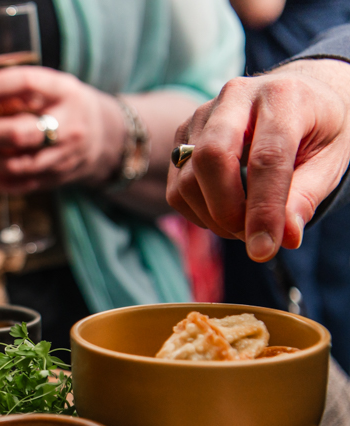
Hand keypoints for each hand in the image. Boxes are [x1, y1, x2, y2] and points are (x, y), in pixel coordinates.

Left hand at [0, 67, 124, 194]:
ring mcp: (62, 156)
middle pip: (19, 133)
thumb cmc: (57, 105)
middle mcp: (67, 124)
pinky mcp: (54, 179)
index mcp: (62, 91)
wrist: (103, 137)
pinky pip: (17, 185)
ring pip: (15, 165)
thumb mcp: (35, 87)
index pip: (26, 84)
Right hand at [166, 59, 349, 261]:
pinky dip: (198, 212)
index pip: (266, 158)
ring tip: (245, 225)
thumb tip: (284, 238)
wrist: (298, 95)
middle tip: (250, 237)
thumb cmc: (318, 129)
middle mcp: (236, 97)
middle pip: (211, 157)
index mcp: (283, 96)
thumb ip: (307, 196)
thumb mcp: (331, 159)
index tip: (264, 250)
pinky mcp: (182, 137)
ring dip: (213, 217)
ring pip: (187, 179)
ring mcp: (201, 116)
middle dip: (226, 210)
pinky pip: (176, 188)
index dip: (263, 210)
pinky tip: (225, 211)